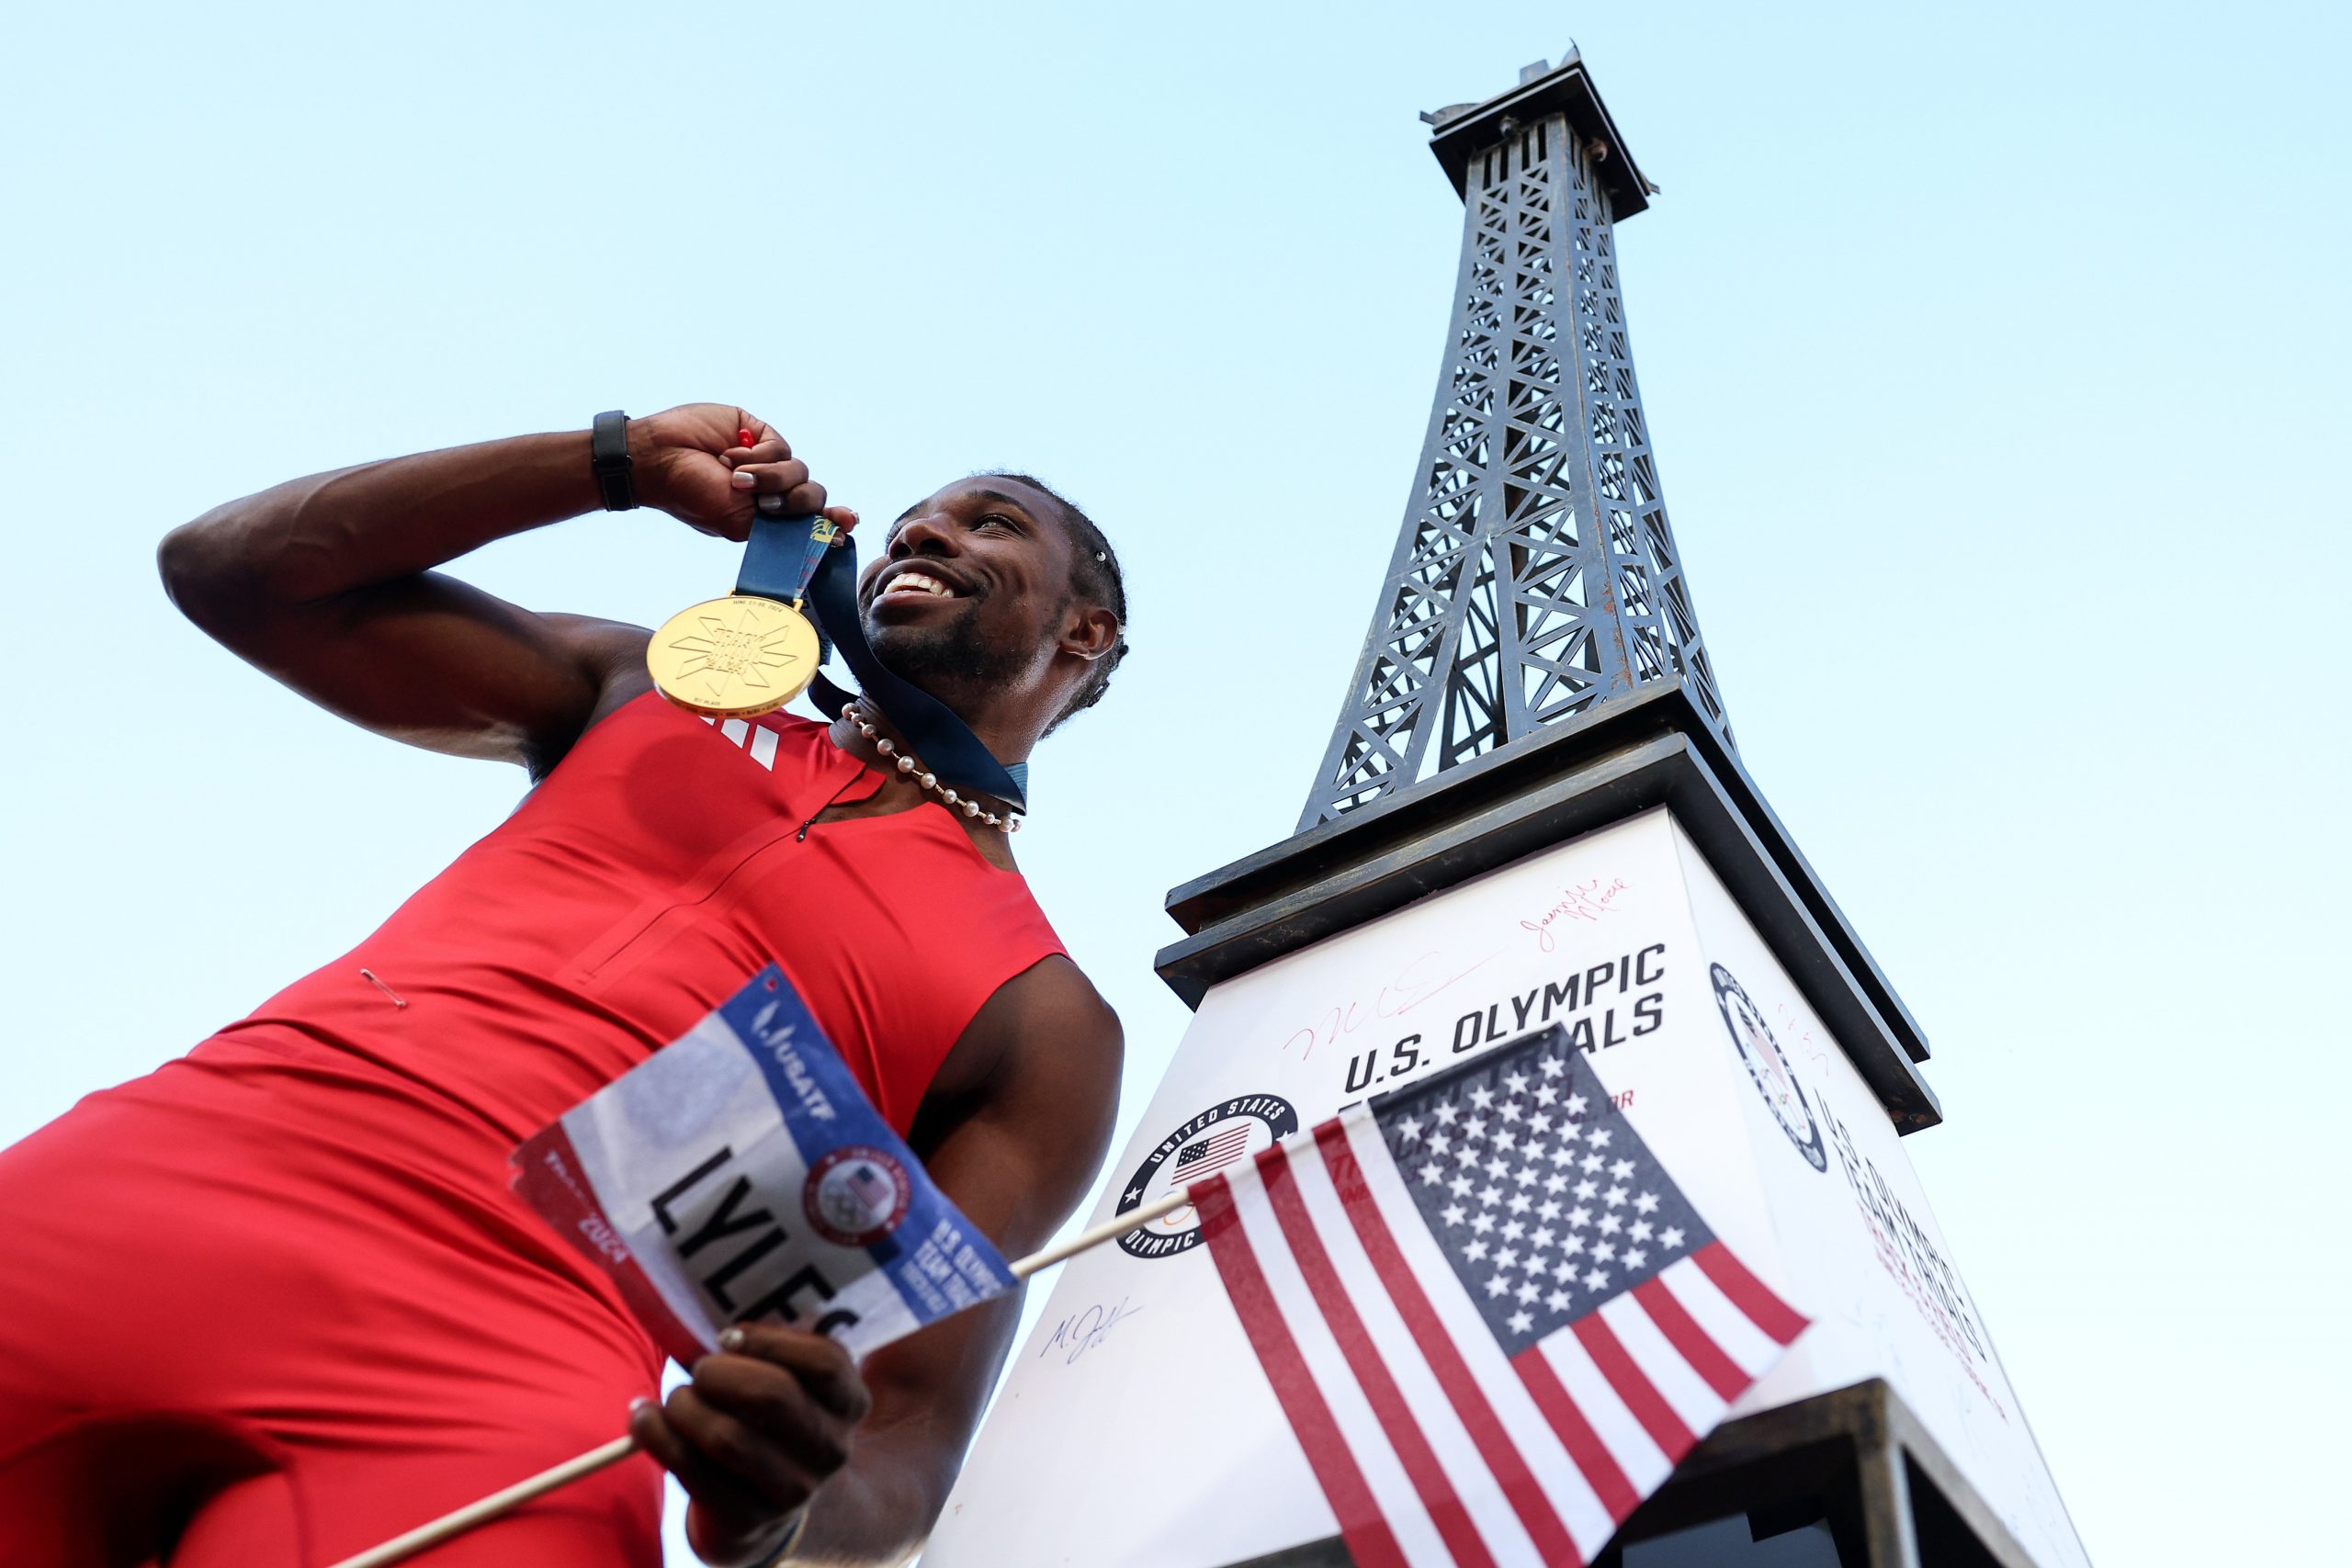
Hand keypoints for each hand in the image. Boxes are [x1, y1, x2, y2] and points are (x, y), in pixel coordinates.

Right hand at [627, 403, 858, 542]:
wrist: (659, 459)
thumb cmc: (691, 496)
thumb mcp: (738, 524)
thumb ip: (782, 530)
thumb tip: (830, 537)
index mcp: (768, 517)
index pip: (811, 520)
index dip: (832, 522)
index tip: (847, 523)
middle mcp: (771, 490)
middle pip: (812, 496)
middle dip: (794, 501)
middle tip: (765, 504)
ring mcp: (766, 461)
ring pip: (800, 471)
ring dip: (768, 477)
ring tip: (735, 478)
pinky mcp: (759, 435)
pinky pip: (780, 448)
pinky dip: (755, 456)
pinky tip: (729, 456)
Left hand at [630, 1324, 873, 1565]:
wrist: (761, 1503)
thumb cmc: (769, 1420)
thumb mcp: (792, 1383)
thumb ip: (775, 1348)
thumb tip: (725, 1315)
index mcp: (850, 1403)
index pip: (824, 1362)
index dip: (770, 1341)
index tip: (728, 1335)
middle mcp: (831, 1449)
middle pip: (772, 1395)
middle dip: (719, 1372)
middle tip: (699, 1369)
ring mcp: (793, 1490)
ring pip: (727, 1436)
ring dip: (685, 1406)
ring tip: (676, 1398)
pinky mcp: (747, 1517)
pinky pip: (691, 1471)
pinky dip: (656, 1437)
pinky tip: (643, 1419)